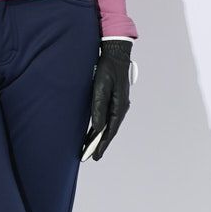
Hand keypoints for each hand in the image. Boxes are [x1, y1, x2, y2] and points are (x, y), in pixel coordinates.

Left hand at [81, 40, 136, 160]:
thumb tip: (98, 128)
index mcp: (120, 107)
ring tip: (89, 147)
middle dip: (100, 144)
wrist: (115, 54)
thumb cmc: (107, 69)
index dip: (102, 145)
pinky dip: (100, 126)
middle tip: (90, 156)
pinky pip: (107, 117)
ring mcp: (119, 104)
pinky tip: (94, 131)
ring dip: (100, 136)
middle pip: (110, 130)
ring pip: (108, 125)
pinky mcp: (114, 100)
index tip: (94, 157)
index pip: (110, 131)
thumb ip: (99, 108)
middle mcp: (121, 108)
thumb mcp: (100, 88)